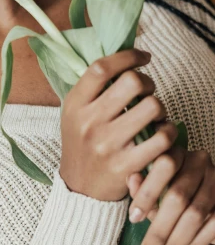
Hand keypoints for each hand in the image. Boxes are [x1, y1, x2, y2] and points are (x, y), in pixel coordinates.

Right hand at [60, 48, 180, 201]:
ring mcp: (107, 144)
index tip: (143, 58)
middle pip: (132, 82)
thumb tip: (126, 60)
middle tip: (147, 92)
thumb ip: (93, 88)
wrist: (80, 188)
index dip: (128, 56)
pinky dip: (169, 132)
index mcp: (75, 104)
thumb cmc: (82, 143)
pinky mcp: (126, 165)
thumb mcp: (74, 112)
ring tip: (155, 115)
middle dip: (148, 82)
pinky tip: (162, 133)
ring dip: (161, 108)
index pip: (101, 68)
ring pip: (153, 107)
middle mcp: (89, 121)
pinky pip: (162, 139)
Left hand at [126, 135, 214, 244]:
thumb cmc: (169, 188)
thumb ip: (142, 186)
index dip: (147, 192)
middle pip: (178, 196)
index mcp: (177, 153)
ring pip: (195, 215)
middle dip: (160, 230)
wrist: (199, 191)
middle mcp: (199, 162)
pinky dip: (195, 243)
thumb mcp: (154, 186)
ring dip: (176, 242)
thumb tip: (132, 179)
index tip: (133, 218)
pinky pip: (212, 225)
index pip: (163, 166)